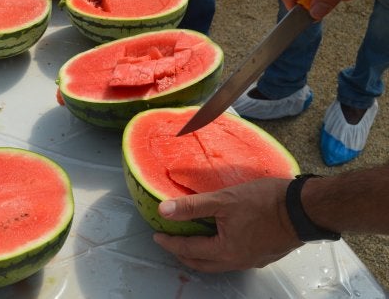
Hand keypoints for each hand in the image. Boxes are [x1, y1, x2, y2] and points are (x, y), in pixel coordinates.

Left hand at [153, 178, 301, 272]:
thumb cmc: (266, 202)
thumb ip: (193, 206)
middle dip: (183, 254)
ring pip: (219, 262)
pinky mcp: (264, 255)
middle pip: (202, 263)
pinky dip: (220, 250)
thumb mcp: (224, 200)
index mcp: (225, 251)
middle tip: (171, 242)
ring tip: (192, 240)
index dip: (170, 243)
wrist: (305, 208)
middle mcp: (237, 261)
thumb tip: (164, 210)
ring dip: (202, 254)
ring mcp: (252, 260)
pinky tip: (221, 238)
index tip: (157, 236)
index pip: (188, 250)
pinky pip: (234, 257)